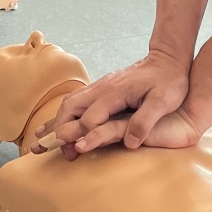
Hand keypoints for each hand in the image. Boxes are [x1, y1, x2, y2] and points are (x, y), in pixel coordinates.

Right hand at [35, 49, 193, 157]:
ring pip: (70, 102)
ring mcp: (101, 86)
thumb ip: (146, 121)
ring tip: (42, 139)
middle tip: (52, 150)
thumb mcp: (164, 101)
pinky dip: (63, 113)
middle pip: (71, 108)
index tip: (74, 152)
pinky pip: (76, 100)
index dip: (81, 136)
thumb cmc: (169, 81)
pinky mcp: (102, 87)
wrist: (168, 59)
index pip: (90, 118)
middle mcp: (103, 88)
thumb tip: (129, 142)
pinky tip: (58, 123)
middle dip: (59, 129)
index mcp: (115, 93)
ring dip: (56, 121)